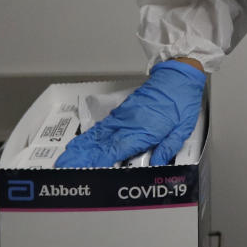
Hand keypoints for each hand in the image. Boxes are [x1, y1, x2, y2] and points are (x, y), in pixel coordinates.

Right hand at [55, 60, 205, 167]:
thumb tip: (156, 165)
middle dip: (82, 157)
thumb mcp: (183, 128)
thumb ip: (168, 148)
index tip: (82, 171)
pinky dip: (91, 135)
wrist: (178, 75)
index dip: (98, 162)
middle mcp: (129, 124)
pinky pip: (104, 125)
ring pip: (99, 134)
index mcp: (144, 131)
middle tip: (63, 168)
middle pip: (101, 144)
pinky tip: (83, 142)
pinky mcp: (123, 110)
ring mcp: (124, 116)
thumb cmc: (182, 102)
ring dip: (82, 147)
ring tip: (66, 157)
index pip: (116, 151)